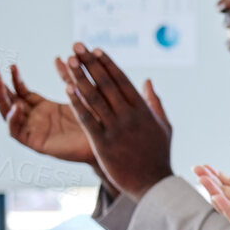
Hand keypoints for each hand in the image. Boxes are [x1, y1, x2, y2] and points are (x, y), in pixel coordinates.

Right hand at [0, 63, 94, 164]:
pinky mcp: (36, 144)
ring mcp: (34, 131)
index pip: (21, 90)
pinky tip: (16, 107)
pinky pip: (16, 132)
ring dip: (0, 98)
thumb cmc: (96, 120)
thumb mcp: (79, 95)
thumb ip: (69, 78)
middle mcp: (35, 119)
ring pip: (8, 114)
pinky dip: (13, 119)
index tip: (11, 65)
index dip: (14, 78)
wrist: (109, 143)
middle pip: (9, 100)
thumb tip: (60, 57)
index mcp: (43, 107)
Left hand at [58, 43, 174, 198]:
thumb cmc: (158, 155)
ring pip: (94, 97)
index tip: (95, 49)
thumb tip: (148, 80)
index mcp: (143, 110)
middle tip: (77, 46)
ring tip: (68, 60)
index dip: (107, 64)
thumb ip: (154, 102)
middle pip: (106, 84)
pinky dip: (76, 102)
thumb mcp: (164, 126)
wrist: (153, 184)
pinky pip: (87, 118)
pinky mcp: (103, 142)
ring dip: (80, 77)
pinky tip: (65, 88)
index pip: (122, 80)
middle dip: (90, 63)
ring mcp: (116, 129)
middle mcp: (130, 116)